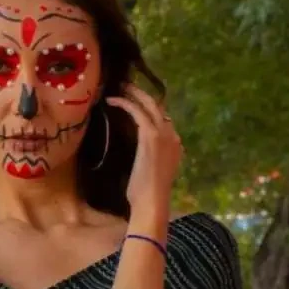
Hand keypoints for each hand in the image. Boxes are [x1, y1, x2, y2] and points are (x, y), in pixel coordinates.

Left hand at [106, 85, 182, 215]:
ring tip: (120, 87)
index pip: (163, 119)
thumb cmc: (146, 194)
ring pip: (150, 104)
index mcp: (175, 145)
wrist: (151, 202)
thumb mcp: (150, 171)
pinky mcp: (150, 136)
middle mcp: (173, 136)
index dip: (149, 107)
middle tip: (126, 86)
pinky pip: (138, 112)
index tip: (135, 100)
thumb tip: (139, 153)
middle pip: (158, 107)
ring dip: (134, 93)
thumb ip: (149, 158)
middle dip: (142, 94)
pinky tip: (113, 100)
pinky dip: (125, 103)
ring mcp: (164, 135)